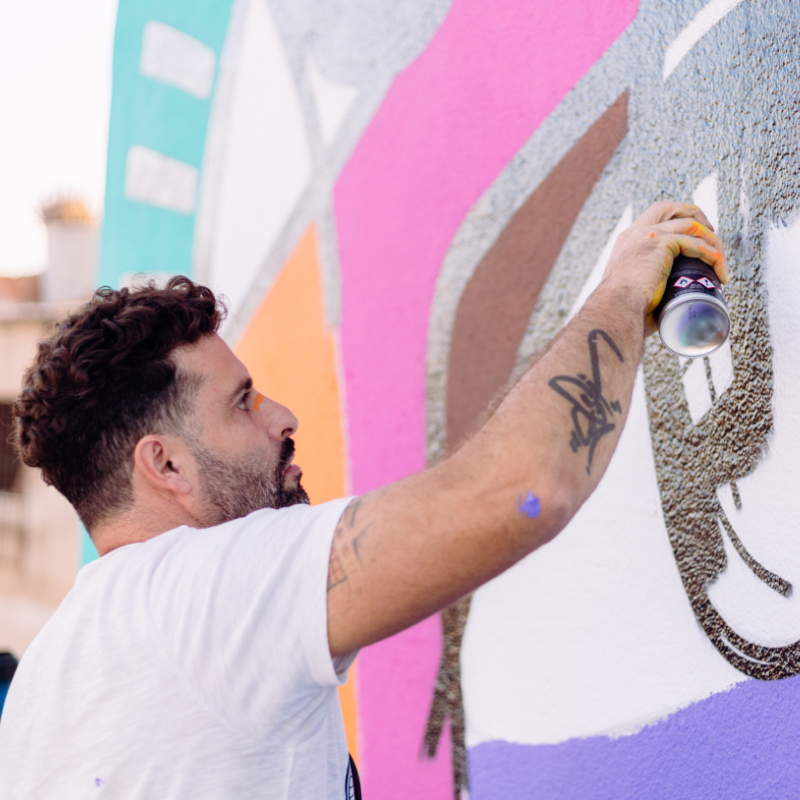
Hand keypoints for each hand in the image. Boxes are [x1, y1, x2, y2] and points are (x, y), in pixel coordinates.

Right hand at [601, 202, 728, 334]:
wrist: (615, 310)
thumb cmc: (623, 310)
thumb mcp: (632, 288)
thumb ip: (648, 283)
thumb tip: (669, 300)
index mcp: (626, 242)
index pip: (652, 217)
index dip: (675, 219)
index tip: (693, 235)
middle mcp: (635, 233)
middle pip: (669, 208)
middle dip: (694, 214)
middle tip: (711, 233)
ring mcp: (647, 236)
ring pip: (690, 225)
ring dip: (711, 241)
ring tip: (721, 262)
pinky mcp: (660, 243)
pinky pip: (695, 243)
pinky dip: (711, 256)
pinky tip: (719, 270)